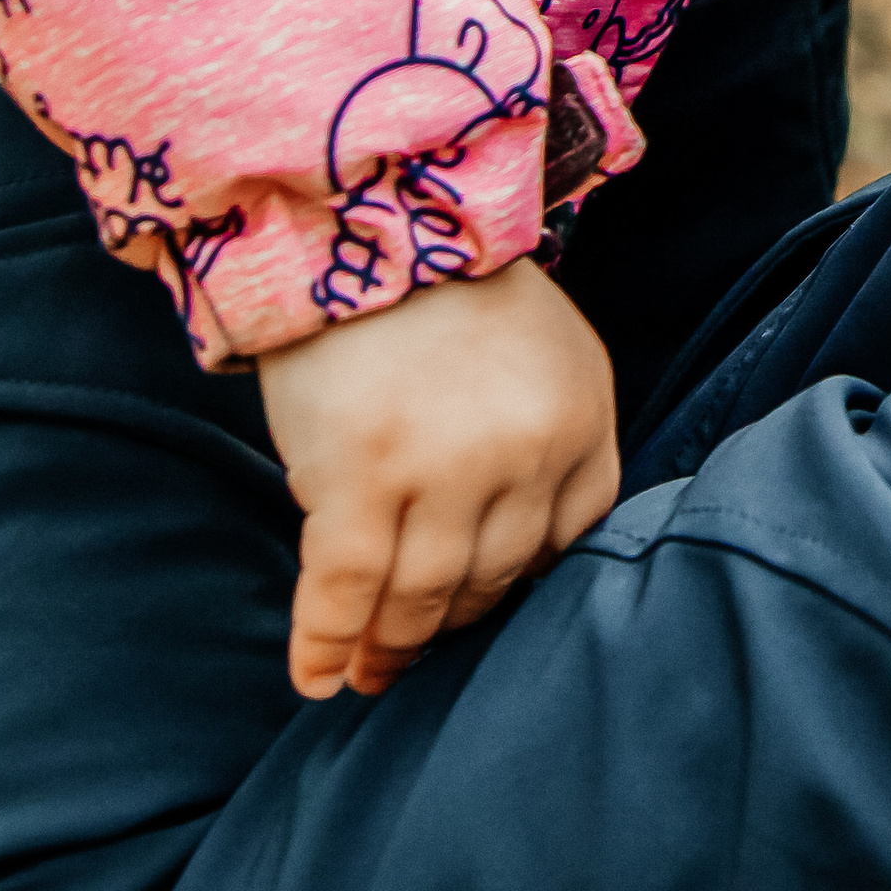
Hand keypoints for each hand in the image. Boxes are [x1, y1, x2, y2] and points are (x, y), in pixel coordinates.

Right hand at [261, 260, 618, 699]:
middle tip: (414, 659)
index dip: (520, 586)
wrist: (362, 213)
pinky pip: (345, 586)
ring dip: (391, 648)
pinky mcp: (361, 476)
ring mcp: (443, 470)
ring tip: (368, 677)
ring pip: (421, 595)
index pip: (565, 540)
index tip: (486, 612)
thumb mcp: (546, 353)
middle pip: (493, 576)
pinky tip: (314, 678)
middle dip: (452, 625)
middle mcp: (523, 456)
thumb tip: (520, 549)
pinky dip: (326, 639)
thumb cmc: (444, 285)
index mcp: (576, 421)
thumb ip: (546, 437)